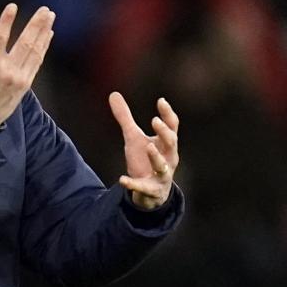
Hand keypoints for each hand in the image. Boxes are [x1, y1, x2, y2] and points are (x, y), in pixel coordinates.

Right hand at [0, 4, 54, 126]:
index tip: (13, 6)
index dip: (6, 21)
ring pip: (34, 51)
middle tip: (45, 9)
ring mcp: (19, 77)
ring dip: (43, 32)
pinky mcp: (26, 83)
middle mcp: (7, 70)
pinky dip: (43, 47)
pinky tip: (48, 34)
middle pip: (25, 43)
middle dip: (36, 24)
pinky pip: (37, 61)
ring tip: (50, 16)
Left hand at [108, 92, 179, 208]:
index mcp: (166, 143)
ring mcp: (162, 175)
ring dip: (156, 157)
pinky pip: (143, 187)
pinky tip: (121, 180)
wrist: (150, 191)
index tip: (161, 101)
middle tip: (155, 121)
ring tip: (149, 146)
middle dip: (165, 133)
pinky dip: (133, 184)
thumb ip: (125, 117)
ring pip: (163, 166)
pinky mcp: (151, 189)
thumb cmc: (145, 159)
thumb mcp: (133, 137)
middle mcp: (168, 158)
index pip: (172, 126)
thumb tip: (113, 94)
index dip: (168, 114)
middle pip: (172, 143)